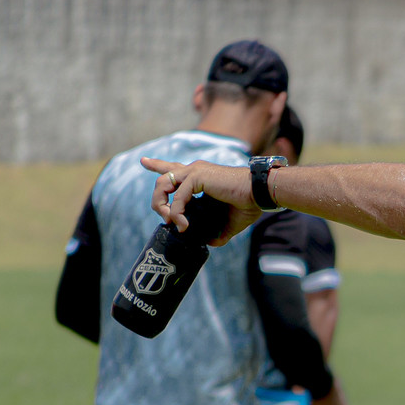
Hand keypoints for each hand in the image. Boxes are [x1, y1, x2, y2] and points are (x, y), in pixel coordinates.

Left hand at [141, 158, 258, 245]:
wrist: (260, 195)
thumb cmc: (249, 204)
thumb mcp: (229, 222)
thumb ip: (218, 231)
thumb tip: (211, 242)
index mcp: (201, 176)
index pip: (174, 168)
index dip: (157, 165)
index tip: (144, 161)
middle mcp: (195, 170)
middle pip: (162, 179)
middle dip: (158, 201)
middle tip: (165, 219)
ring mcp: (195, 172)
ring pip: (163, 184)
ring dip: (163, 206)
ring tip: (173, 223)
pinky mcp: (198, 177)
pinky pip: (177, 197)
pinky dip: (177, 213)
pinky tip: (184, 225)